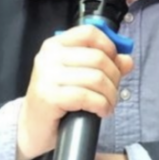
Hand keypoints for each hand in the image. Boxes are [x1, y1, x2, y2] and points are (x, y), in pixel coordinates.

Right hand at [16, 26, 132, 159]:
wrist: (31, 127)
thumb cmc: (56, 99)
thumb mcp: (78, 76)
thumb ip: (103, 64)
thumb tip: (127, 60)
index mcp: (55, 45)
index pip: (89, 33)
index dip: (109, 46)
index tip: (116, 62)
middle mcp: (49, 56)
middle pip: (98, 57)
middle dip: (114, 77)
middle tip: (114, 92)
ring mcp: (47, 76)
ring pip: (96, 78)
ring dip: (110, 95)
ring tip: (109, 104)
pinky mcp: (49, 97)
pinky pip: (87, 96)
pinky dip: (101, 105)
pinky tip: (102, 111)